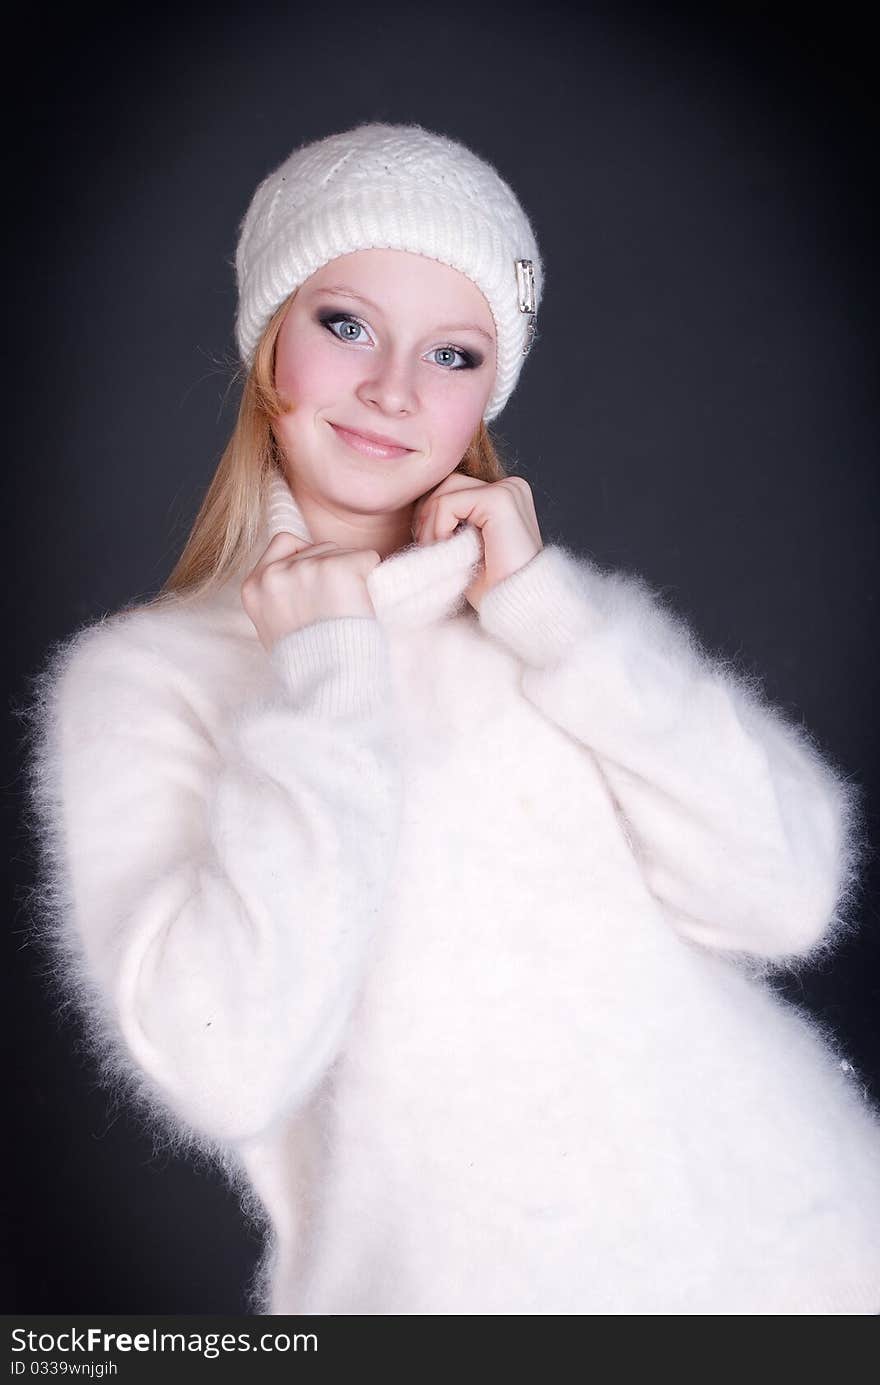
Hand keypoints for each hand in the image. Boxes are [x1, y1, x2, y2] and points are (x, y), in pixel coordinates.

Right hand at [241, 531, 380, 653]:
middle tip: (334, 610)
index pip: (285, 541)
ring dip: (350, 575)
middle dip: (330, 570)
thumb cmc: (308, 664)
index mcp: (253, 586)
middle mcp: (275, 573)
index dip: (307, 561)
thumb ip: (279, 595)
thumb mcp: (273, 627)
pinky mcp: (337, 569)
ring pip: (341, 551)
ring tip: (344, 613)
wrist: (328, 684)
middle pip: (317, 547)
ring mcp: (305, 568)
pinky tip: (360, 604)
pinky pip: (366, 557)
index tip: (317, 589)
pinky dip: (371, 576)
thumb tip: (301, 573)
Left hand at [412, 473, 542, 609]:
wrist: (516, 610)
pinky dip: (438, 530)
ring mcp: (509, 490)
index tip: (432, 548)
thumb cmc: (491, 589)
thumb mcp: (463, 548)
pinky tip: (449, 553)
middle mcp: (511, 487)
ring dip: (431, 526)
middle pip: (445, 484)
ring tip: (439, 555)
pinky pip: (448, 503)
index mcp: (505, 496)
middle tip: (428, 552)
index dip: (431, 516)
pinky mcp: (500, 500)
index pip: (451, 487)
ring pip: (444, 492)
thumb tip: (413, 502)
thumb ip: (448, 520)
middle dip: (427, 517)